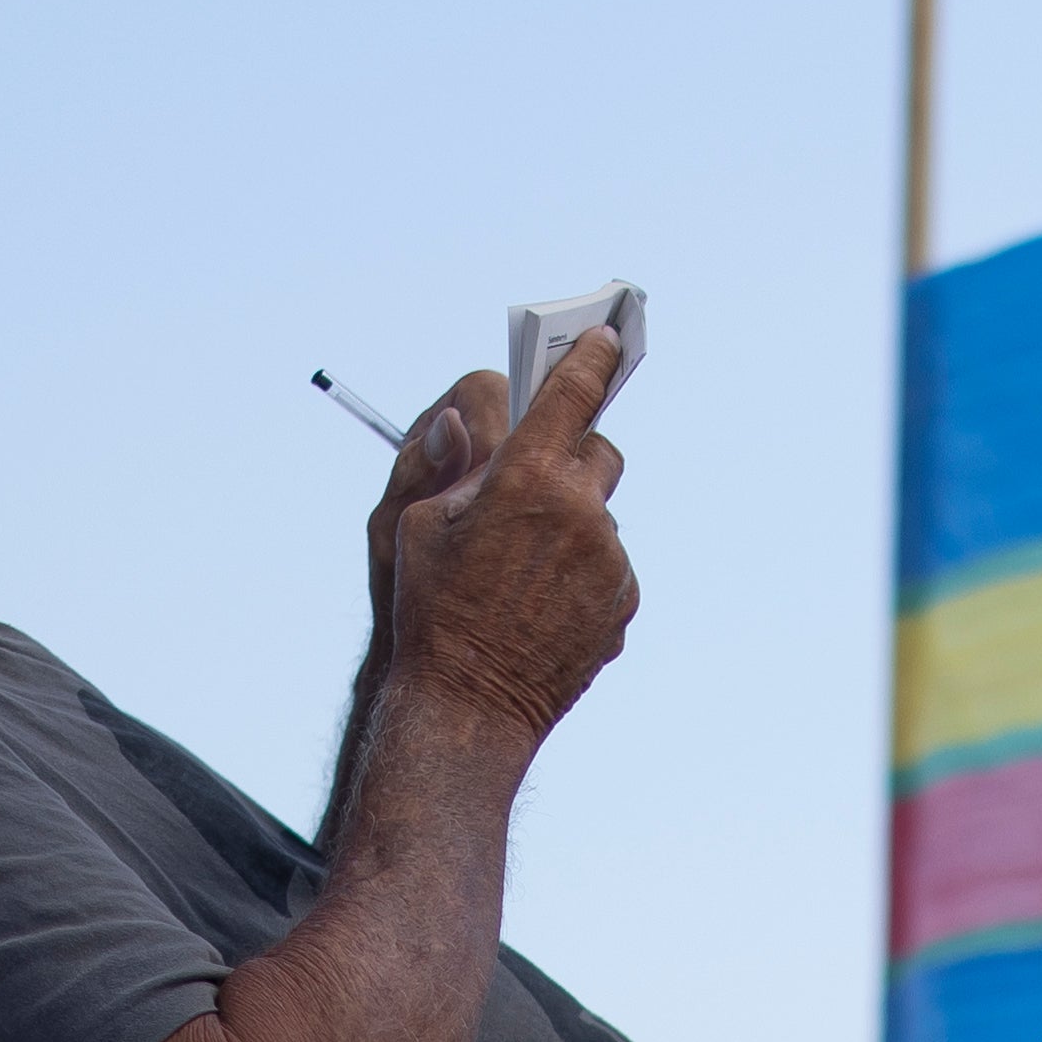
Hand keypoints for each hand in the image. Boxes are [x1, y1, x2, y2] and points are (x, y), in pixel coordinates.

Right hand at [366, 319, 634, 743]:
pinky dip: (581, 573)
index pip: (571, 394)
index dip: (590, 359)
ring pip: (601, 516)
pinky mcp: (624, 600)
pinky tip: (541, 604)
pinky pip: (609, 566)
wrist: (469, 703)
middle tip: (535, 482)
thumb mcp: (417, 523)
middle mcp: (580, 511)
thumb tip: (479, 427)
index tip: (607, 339)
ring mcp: (610, 559)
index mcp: (527, 478)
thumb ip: (456, 465)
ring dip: (570, 525)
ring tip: (522, 568)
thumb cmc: (430, 607)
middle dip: (571, 457)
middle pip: (599, 452)